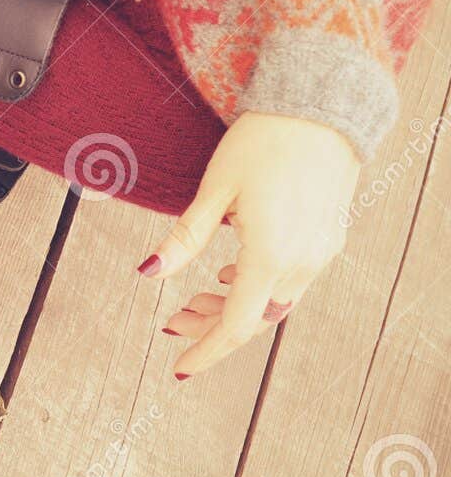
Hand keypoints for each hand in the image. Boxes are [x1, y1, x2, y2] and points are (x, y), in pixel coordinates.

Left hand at [140, 112, 360, 378]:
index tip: (178, 368)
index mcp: (271, 254)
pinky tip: (229, 272)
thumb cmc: (261, 144)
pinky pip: (291, 279)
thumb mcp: (213, 191)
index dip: (205, 350)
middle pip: (255, 317)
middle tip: (172, 323)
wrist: (319, 108)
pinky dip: (257, 286)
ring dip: (233, 306)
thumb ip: (184, 238)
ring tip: (193, 298)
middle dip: (210, 327)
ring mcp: (321, 251)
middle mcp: (302, 261)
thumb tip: (147, 274)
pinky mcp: (328, 237)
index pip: (236, 324)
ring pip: (274, 301)